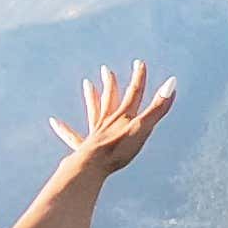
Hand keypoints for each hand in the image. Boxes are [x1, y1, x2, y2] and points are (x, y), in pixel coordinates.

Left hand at [47, 60, 177, 173]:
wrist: (94, 165)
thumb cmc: (119, 149)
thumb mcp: (143, 127)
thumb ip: (158, 107)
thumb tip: (172, 82)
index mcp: (123, 117)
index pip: (133, 93)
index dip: (139, 78)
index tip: (140, 63)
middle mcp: (107, 122)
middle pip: (110, 98)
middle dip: (111, 84)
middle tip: (105, 69)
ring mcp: (95, 134)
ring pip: (93, 111)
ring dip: (92, 97)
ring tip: (87, 84)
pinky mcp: (84, 148)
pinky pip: (72, 137)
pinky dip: (64, 129)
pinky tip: (54, 122)